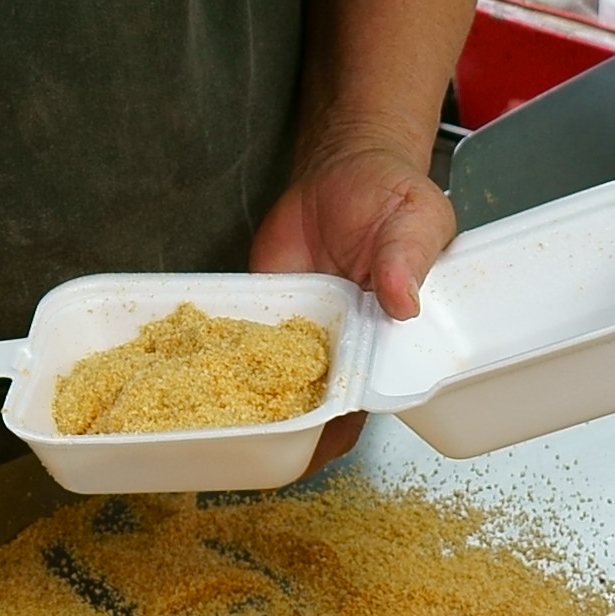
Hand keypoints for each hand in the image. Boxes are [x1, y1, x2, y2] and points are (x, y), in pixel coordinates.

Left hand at [253, 137, 455, 478]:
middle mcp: (344, 344)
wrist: (344, 168)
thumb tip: (403, 301)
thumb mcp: (416, 220)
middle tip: (257, 447)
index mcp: (389, 340)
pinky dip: (222, 356)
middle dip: (289, 431)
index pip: (367, 401)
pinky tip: (198, 378)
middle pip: (315, 404)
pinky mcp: (269, 306)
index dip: (342, 427)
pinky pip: (244, 337)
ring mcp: (301, 328)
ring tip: (222, 427)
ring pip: (274, 381)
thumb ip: (408, 259)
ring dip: (252, 403)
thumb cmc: (393, 197)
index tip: (319, 440)